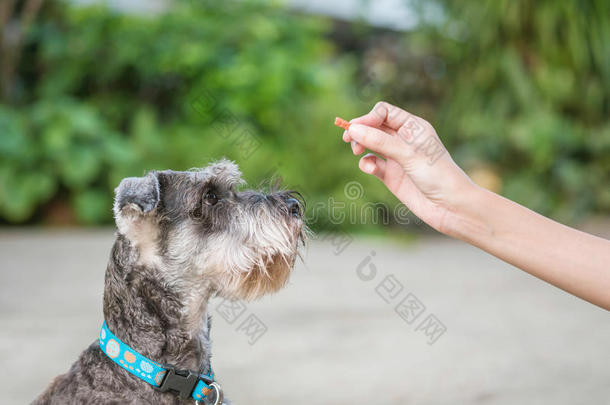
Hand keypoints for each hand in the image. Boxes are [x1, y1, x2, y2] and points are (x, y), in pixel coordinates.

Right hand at [343, 101, 474, 234]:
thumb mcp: (408, 154)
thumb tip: (354, 129)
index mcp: (413, 127)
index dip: (368, 117)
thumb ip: (380, 141)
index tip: (356, 128)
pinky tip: (369, 168)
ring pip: (370, 144)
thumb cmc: (437, 175)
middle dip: (360, 130)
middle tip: (348, 138)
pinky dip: (367, 163)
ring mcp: (397, 158)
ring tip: (357, 151)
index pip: (384, 112)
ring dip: (361, 145)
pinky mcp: (391, 175)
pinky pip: (372, 163)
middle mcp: (404, 139)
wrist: (450, 207)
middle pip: (374, 126)